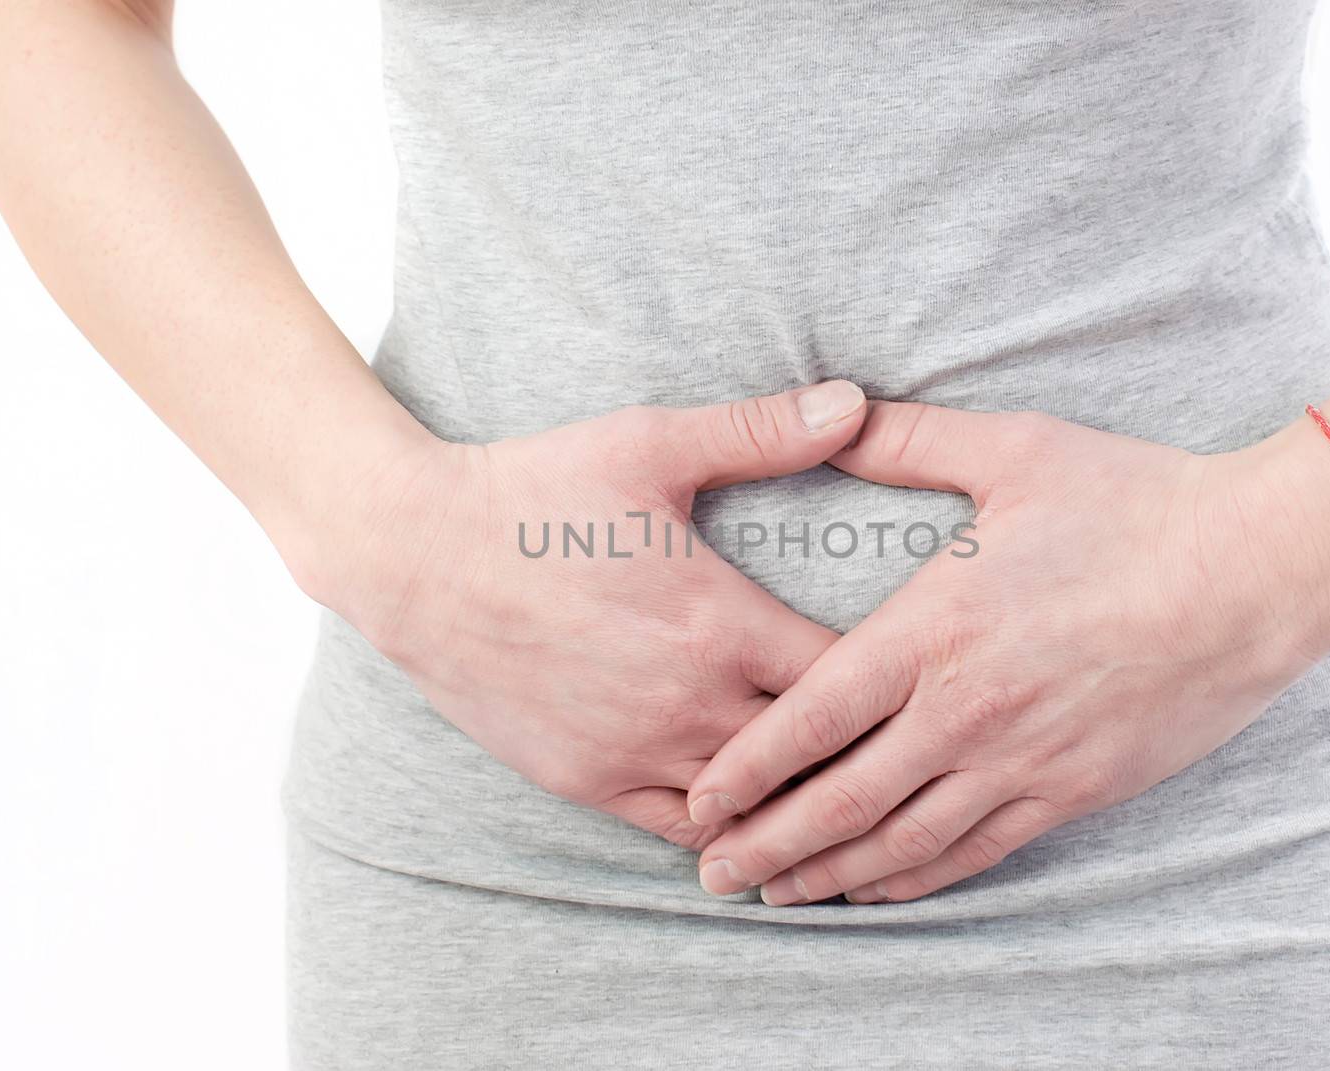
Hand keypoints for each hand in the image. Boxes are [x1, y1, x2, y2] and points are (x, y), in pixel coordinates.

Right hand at [296, 380, 867, 849]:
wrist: (412, 552)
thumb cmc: (534, 492)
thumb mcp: (650, 444)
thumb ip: (760, 431)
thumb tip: (856, 402)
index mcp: (721, 625)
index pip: (849, 680)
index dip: (894, 680)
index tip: (917, 667)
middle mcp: (689, 704)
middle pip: (814, 757)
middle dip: (860, 745)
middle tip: (900, 735)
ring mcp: (636, 751)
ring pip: (754, 807)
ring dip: (799, 794)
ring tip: (841, 782)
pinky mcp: (587, 781)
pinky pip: (683, 829)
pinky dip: (725, 822)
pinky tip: (752, 807)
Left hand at [685, 401, 1329, 902]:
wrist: (1259, 569)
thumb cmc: (1135, 503)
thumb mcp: (1012, 450)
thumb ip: (907, 442)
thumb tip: (830, 413)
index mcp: (933, 628)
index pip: (810, 716)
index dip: (745, 767)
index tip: (696, 799)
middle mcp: (964, 709)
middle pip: (839, 797)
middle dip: (766, 841)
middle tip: (712, 871)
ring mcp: (1021, 759)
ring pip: (901, 839)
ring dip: (829, 871)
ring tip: (777, 894)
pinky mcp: (1073, 789)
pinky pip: (976, 850)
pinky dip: (916, 877)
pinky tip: (878, 888)